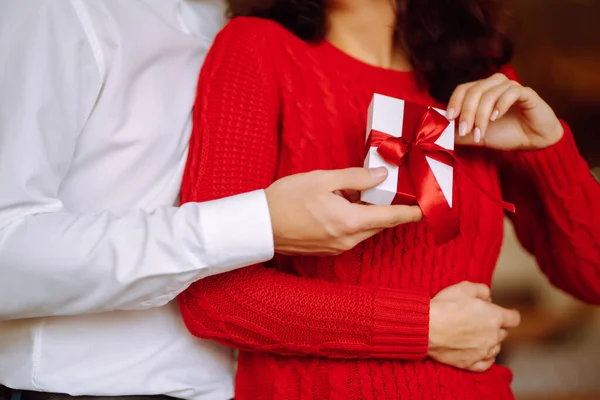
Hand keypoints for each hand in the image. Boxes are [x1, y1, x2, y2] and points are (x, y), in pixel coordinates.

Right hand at [266, 167, 422, 254]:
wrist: (259, 225)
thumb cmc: (286, 199)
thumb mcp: (323, 179)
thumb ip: (356, 177)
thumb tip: (381, 176)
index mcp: (350, 221)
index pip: (392, 218)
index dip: (413, 213)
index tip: (428, 208)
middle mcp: (348, 240)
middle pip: (381, 225)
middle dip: (393, 210)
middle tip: (399, 191)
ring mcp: (338, 247)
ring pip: (366, 230)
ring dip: (372, 215)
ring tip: (368, 194)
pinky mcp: (328, 250)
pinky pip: (352, 235)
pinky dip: (357, 221)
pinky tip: (346, 206)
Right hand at [428, 281, 520, 371]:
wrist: (426, 326)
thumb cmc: (445, 305)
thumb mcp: (465, 287)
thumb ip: (482, 290)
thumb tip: (489, 297)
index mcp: (494, 317)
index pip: (514, 318)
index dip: (510, 314)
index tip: (508, 313)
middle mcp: (492, 336)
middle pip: (503, 333)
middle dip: (495, 326)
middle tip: (481, 321)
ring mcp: (482, 352)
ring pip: (495, 348)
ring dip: (491, 342)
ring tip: (478, 336)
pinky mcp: (470, 363)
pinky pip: (486, 364)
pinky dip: (486, 359)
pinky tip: (482, 354)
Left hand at [447, 73, 563, 149]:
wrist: (533, 140)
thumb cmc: (505, 134)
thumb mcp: (475, 136)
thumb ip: (458, 133)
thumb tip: (439, 132)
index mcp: (482, 91)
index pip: (463, 88)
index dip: (454, 101)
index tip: (449, 117)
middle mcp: (495, 85)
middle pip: (474, 91)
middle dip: (466, 112)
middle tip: (465, 131)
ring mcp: (510, 87)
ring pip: (490, 94)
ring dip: (481, 115)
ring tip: (479, 133)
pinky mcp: (526, 93)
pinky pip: (511, 93)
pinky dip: (500, 106)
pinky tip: (495, 118)